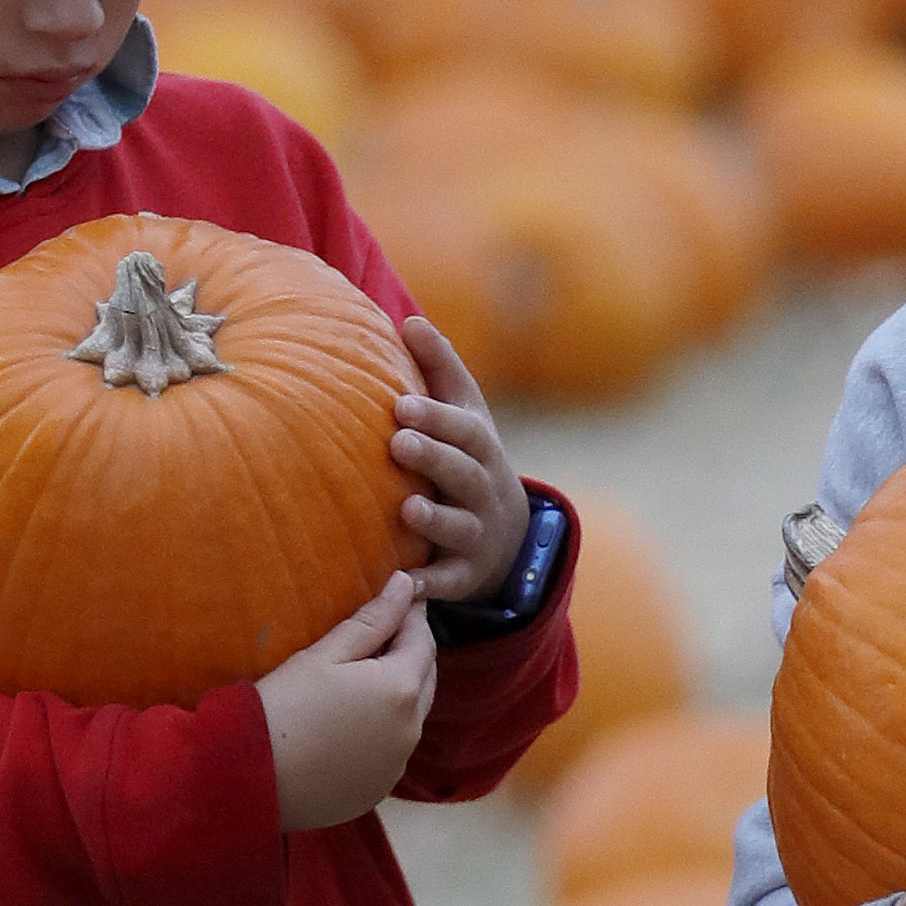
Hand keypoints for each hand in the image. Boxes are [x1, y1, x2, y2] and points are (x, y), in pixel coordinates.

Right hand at [262, 568, 434, 829]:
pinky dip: (384, 731)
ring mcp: (398, 763)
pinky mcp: (380, 789)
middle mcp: (411, 729)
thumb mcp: (325, 655)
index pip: (424, 641)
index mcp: (401, 689)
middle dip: (410, 654)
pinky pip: (393, 750)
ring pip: (412, 717)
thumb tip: (407, 584)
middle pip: (425, 679)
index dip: (413, 617)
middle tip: (381, 636)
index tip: (400, 600)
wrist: (250, 778)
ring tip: (364, 679)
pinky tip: (351, 724)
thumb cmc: (282, 706)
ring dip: (399, 694)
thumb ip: (372, 620)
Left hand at [389, 314, 530, 604]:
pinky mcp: (465, 575)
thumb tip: (408, 320)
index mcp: (479, 445)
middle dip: (435, 456)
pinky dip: (429, 584)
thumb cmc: (468, 457)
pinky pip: (450, 582)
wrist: (507, 536)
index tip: (401, 404)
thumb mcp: (464, 413)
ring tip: (405, 507)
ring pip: (461, 526)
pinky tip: (404, 585)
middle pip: (465, 471)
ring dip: (436, 518)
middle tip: (398, 441)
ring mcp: (478, 533)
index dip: (437, 416)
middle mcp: (484, 488)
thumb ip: (439, 368)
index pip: (464, 428)